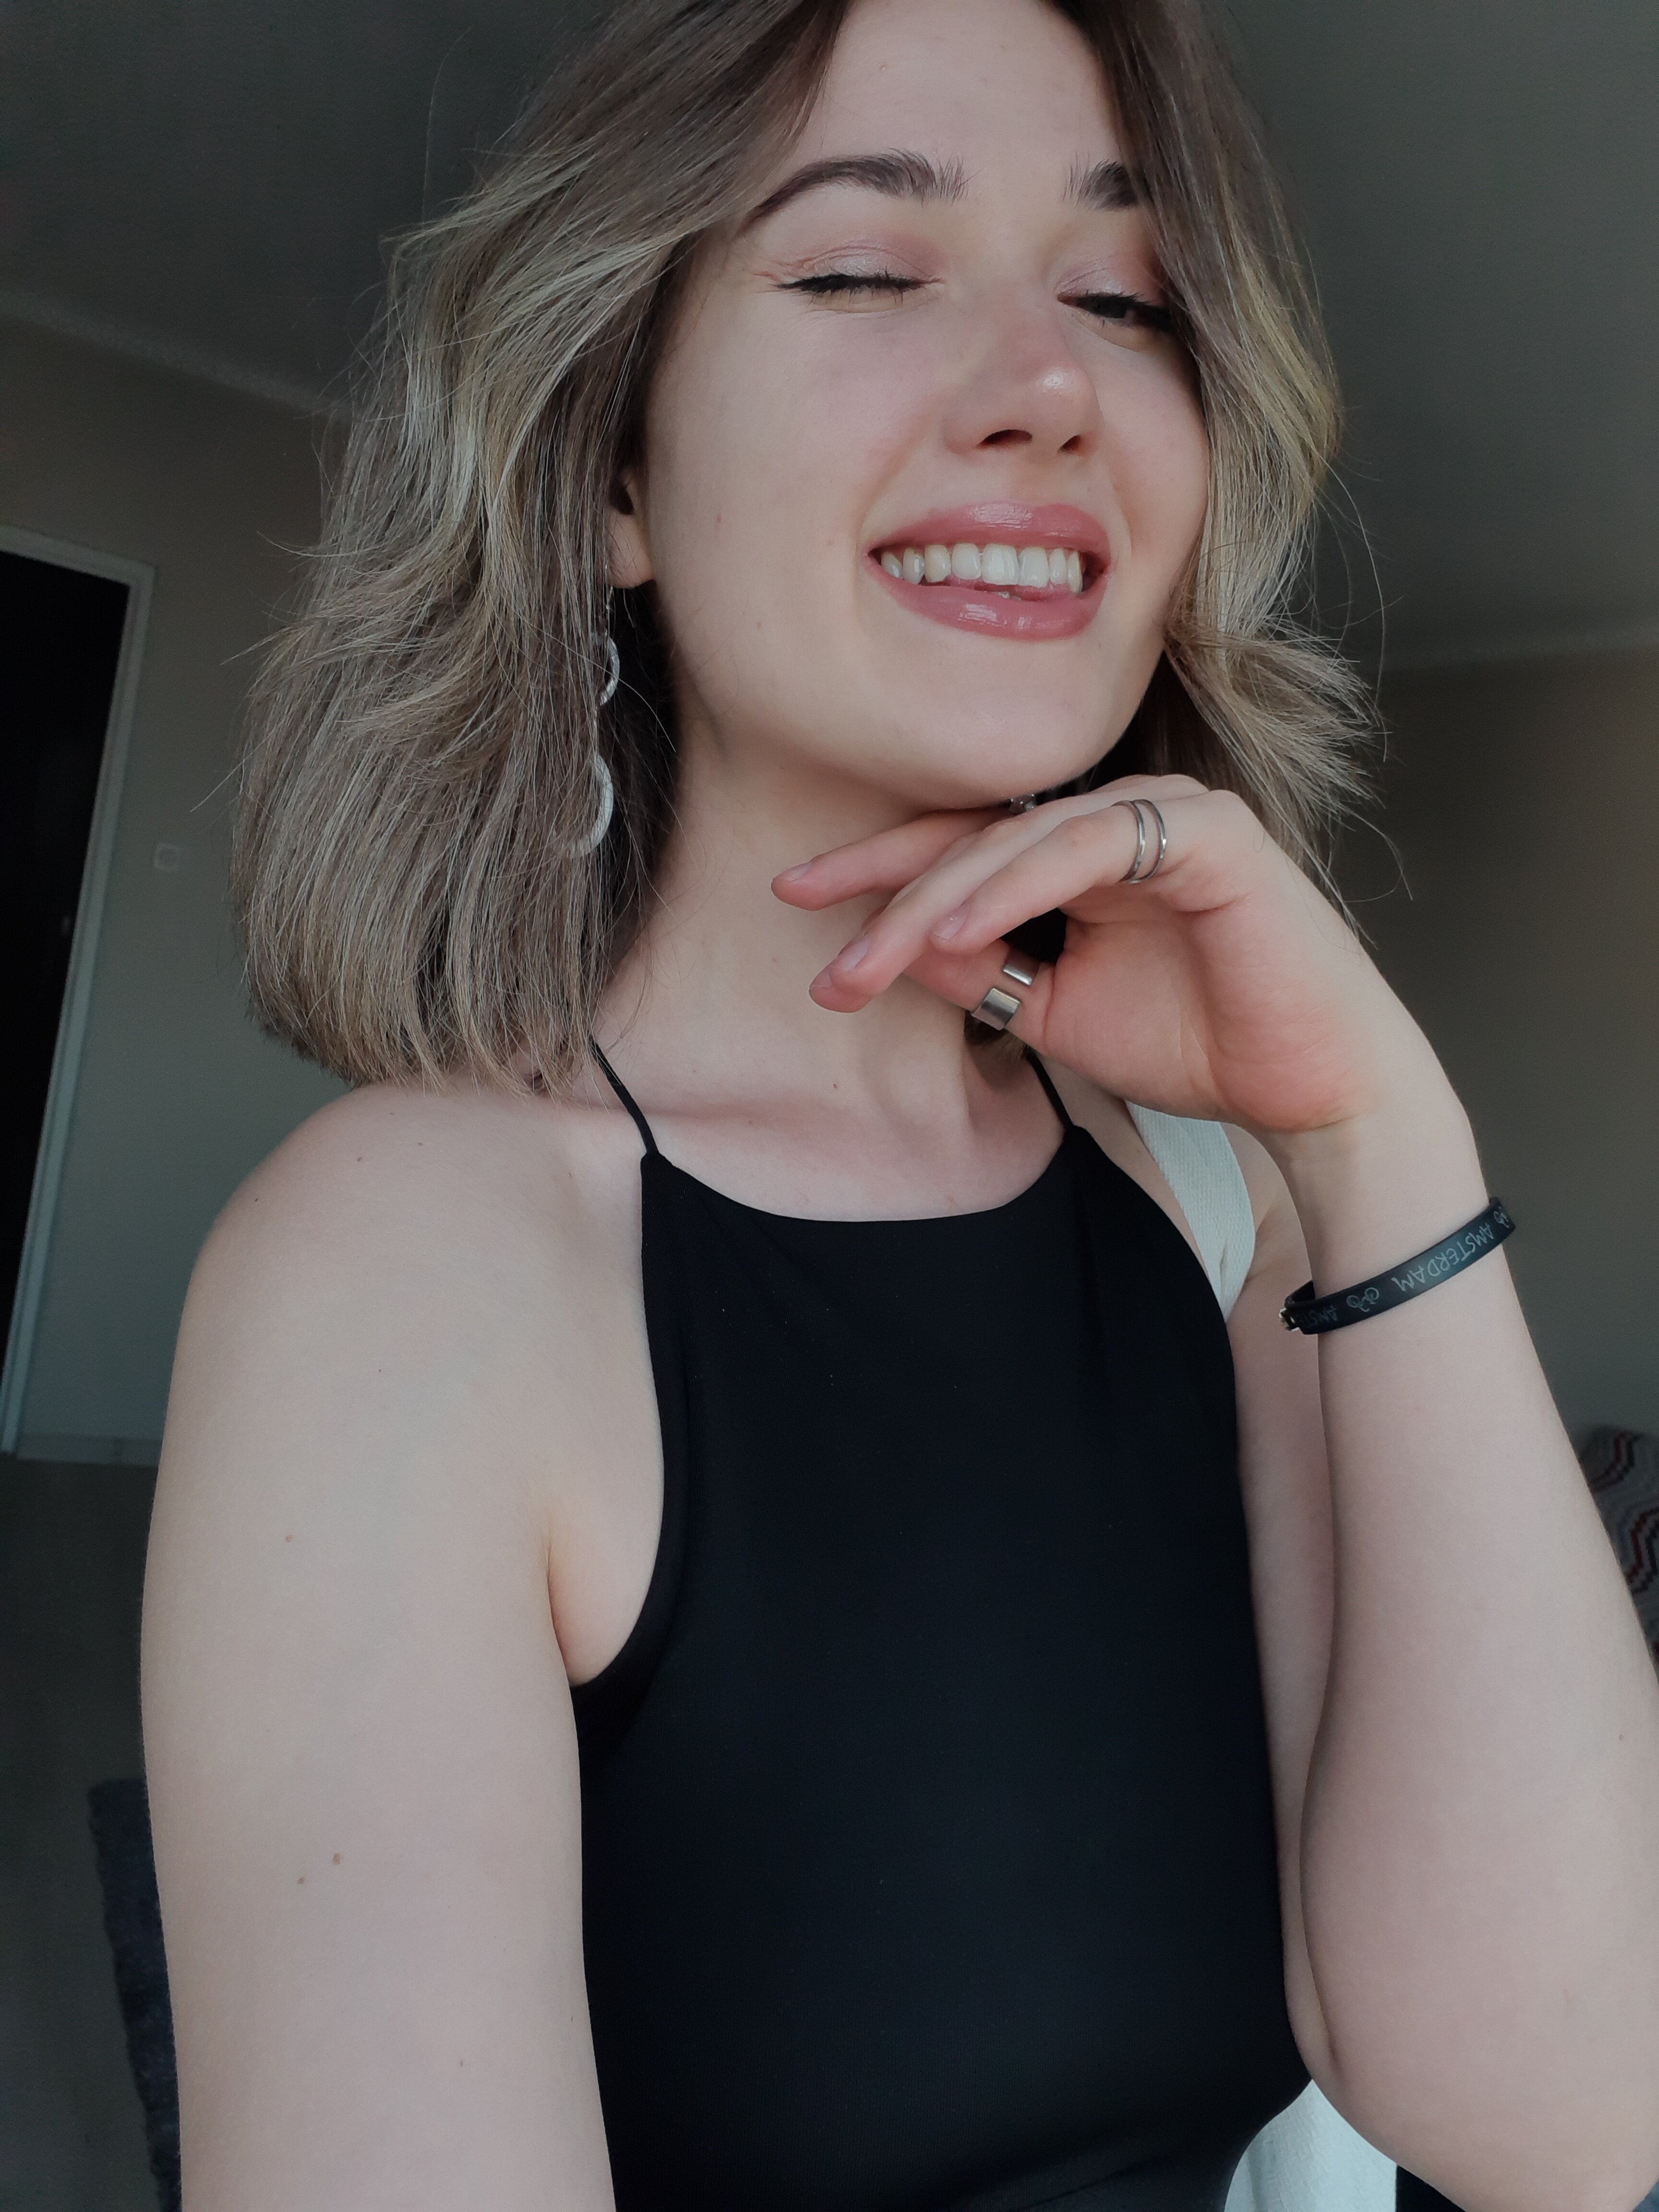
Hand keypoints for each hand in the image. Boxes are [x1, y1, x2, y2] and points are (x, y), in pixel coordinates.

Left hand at [773, 776, 1435, 1140]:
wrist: (1311, 1091)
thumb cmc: (1200, 1046)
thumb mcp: (1057, 1011)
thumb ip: (981, 970)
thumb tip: (894, 945)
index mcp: (1086, 853)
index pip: (962, 847)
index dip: (877, 871)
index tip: (794, 899)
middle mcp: (1120, 818)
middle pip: (975, 838)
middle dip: (887, 899)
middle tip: (826, 964)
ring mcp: (1167, 814)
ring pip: (1018, 839)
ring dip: (938, 900)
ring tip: (876, 959)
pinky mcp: (1207, 833)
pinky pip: (1088, 845)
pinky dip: (1015, 884)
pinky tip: (957, 933)